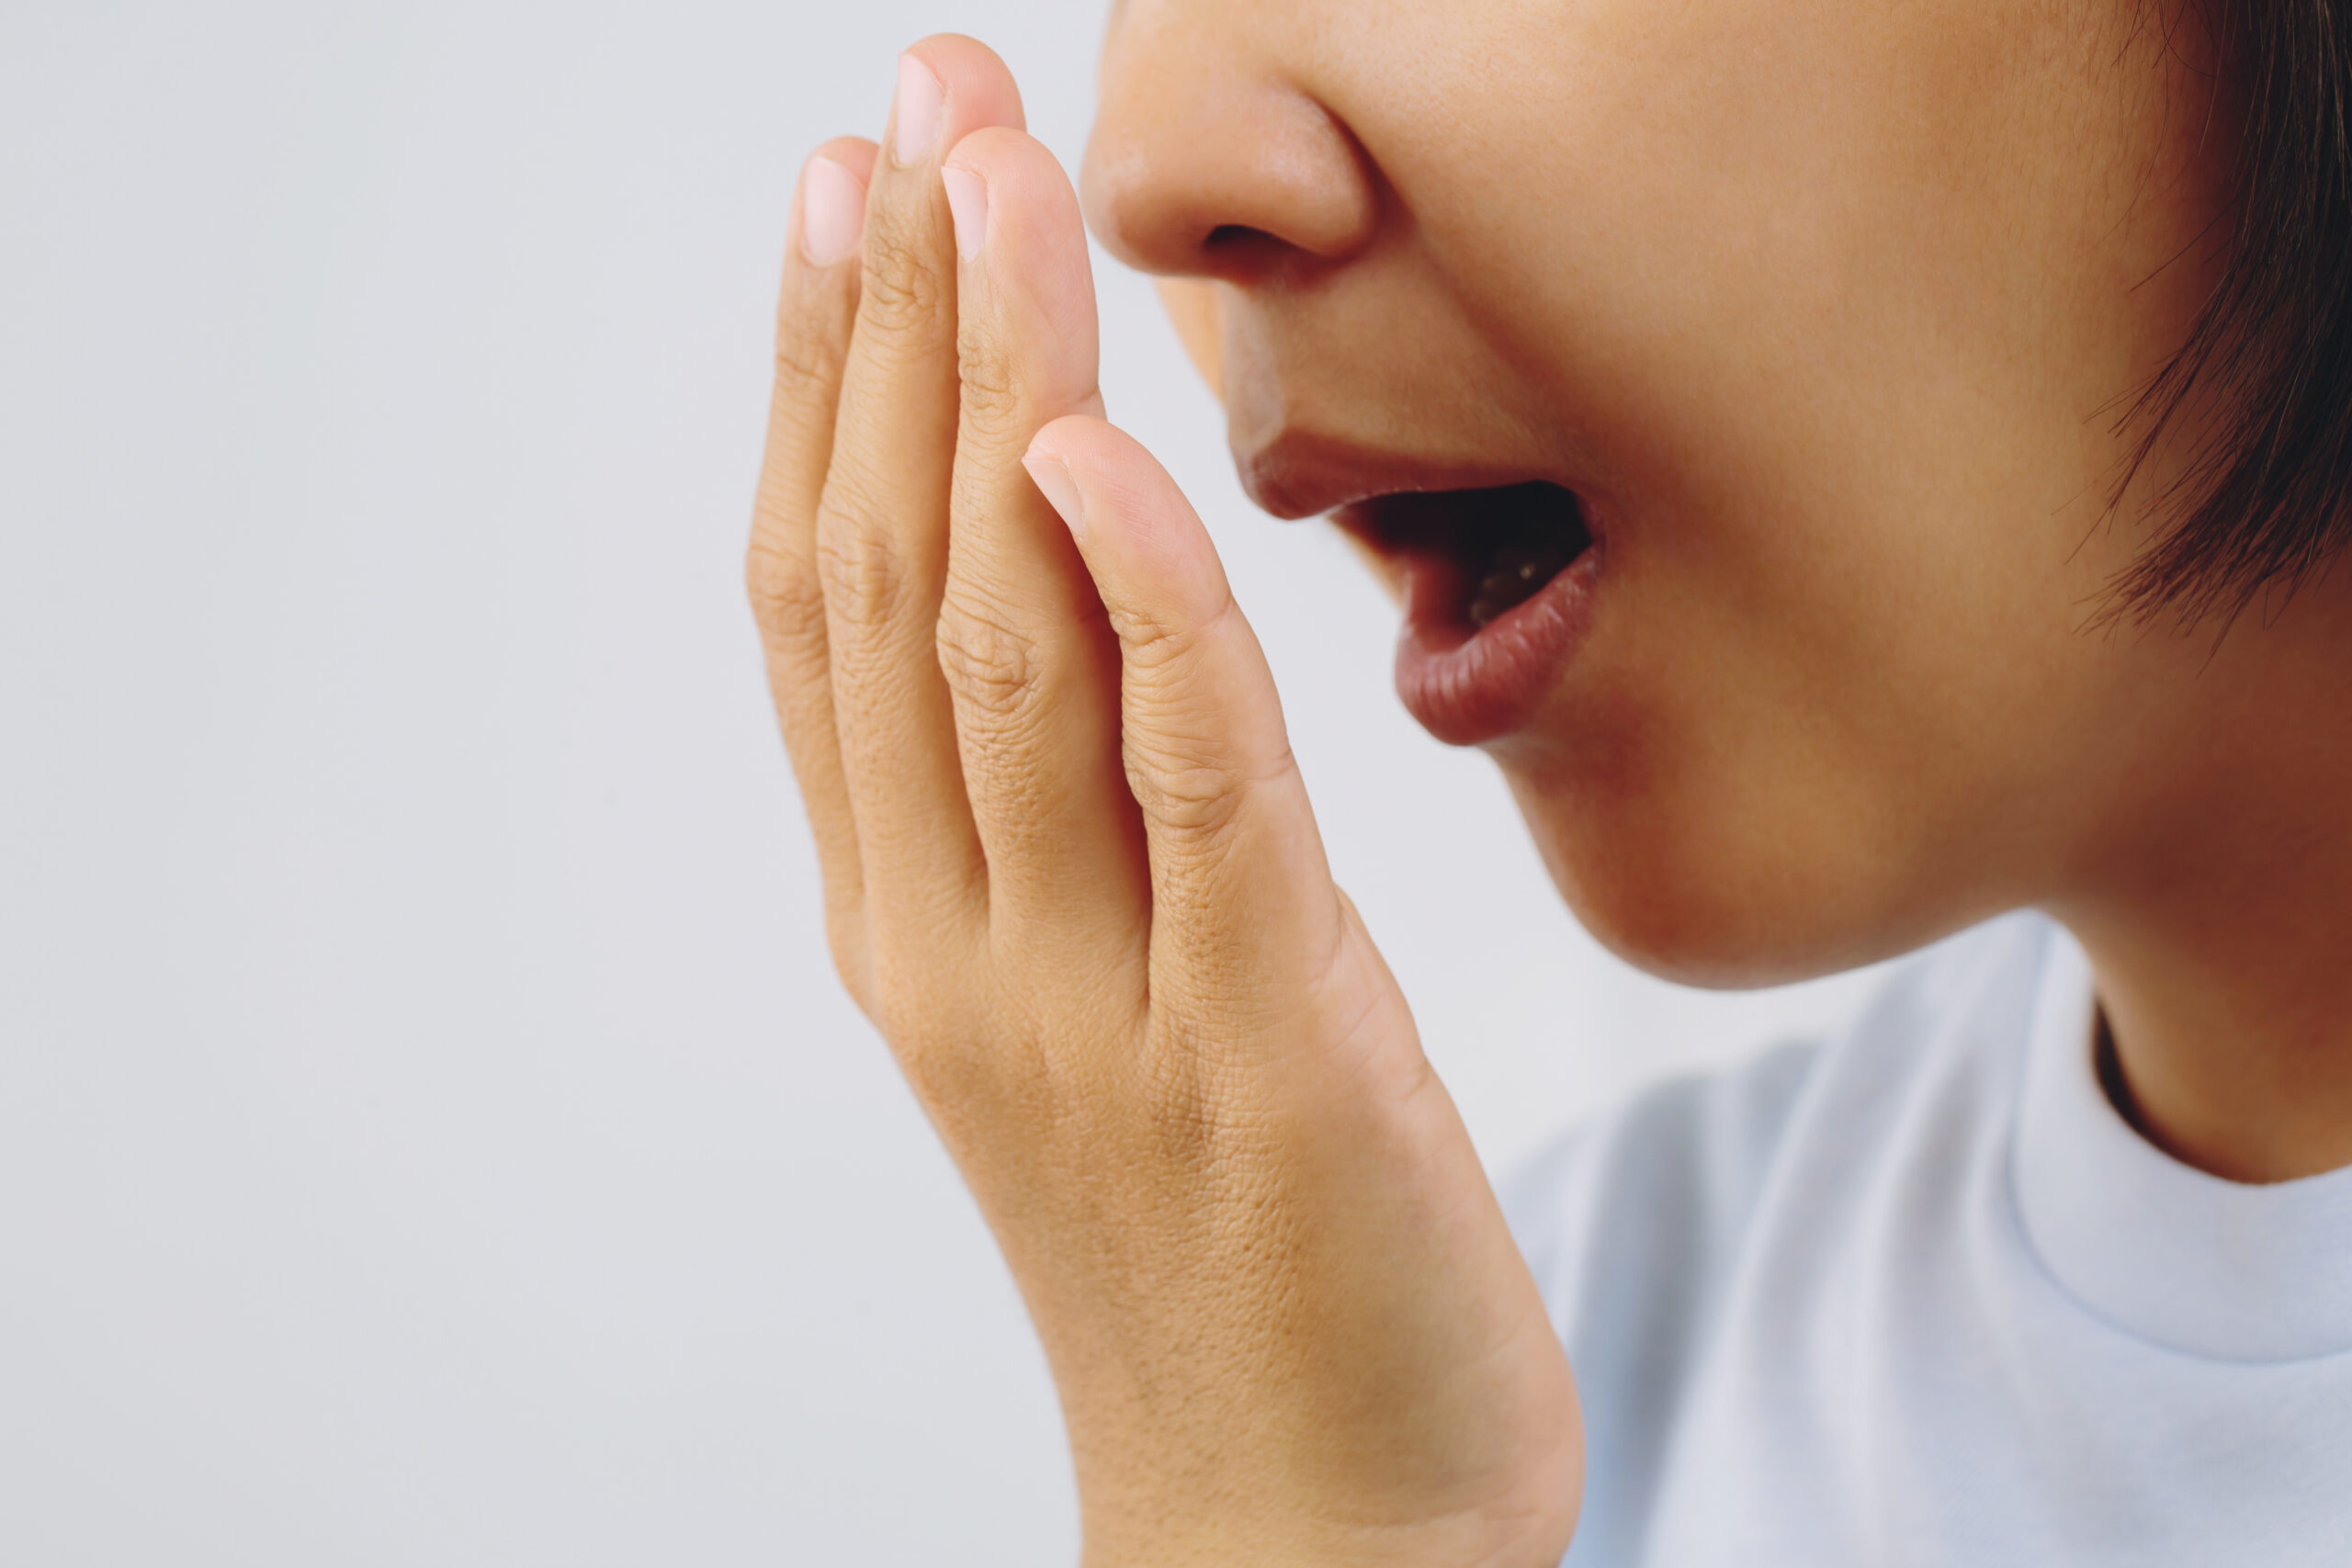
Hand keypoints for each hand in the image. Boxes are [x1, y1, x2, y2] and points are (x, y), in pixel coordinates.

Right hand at [749, 36, 1579, 1566]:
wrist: (1300, 1531)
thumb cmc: (1221, 1254)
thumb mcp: (1104, 1011)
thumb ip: (1075, 819)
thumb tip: (1084, 587)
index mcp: (915, 930)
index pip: (828, 608)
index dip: (819, 384)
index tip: (842, 190)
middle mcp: (961, 951)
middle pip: (887, 583)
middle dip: (892, 324)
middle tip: (903, 103)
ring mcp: (1093, 1008)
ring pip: (1005, 653)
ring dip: (987, 401)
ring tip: (987, 186)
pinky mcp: (1262, 1057)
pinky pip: (1189, 797)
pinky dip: (1136, 614)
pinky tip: (1094, 455)